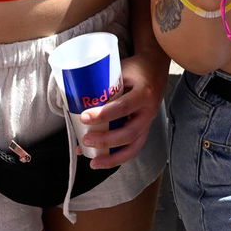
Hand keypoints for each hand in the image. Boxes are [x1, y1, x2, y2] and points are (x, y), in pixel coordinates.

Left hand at [74, 49, 166, 167]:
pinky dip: (117, 157)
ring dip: (112, 157)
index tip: (84, 117)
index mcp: (143, 94)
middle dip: (106, 140)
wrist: (155, 69)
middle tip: (86, 140)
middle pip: (129, 132)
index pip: (123, 107)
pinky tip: (102, 161)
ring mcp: (148, 123)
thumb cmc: (135, 69)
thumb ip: (103, 85)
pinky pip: (133, 148)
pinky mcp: (144, 130)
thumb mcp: (120, 71)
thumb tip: (74, 99)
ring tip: (93, 162)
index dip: (103, 114)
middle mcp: (148, 112)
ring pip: (133, 147)